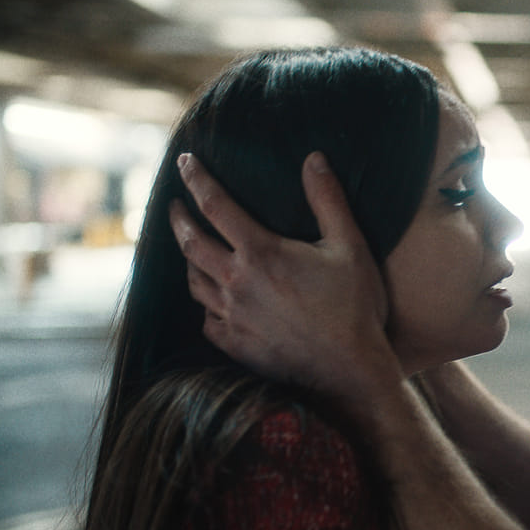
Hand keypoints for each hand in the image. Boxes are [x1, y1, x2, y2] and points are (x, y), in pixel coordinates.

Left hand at [169, 151, 394, 390]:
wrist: (350, 370)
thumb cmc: (354, 306)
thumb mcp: (349, 246)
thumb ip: (328, 200)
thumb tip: (313, 159)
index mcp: (261, 253)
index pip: (215, 206)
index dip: (198, 180)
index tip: (185, 161)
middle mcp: (237, 282)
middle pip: (191, 244)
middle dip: (179, 220)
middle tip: (175, 206)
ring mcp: (233, 317)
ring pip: (195, 283)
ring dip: (189, 261)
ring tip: (192, 250)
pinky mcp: (236, 345)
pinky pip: (208, 320)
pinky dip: (207, 305)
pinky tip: (215, 301)